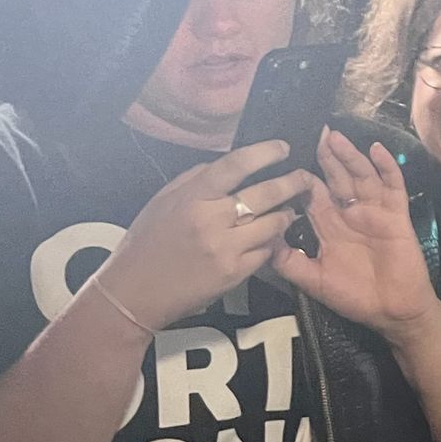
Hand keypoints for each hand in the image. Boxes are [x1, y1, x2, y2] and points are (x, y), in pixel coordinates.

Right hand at [94, 141, 310, 328]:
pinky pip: (267, 251)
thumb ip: (194, 180)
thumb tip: (227, 165)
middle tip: (305, 178)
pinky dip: (272, 243)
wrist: (134, 293)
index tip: (283, 148)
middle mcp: (212, 220)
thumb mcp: (162, 202)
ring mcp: (226, 248)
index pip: (236, 165)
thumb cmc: (146, 244)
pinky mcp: (235, 273)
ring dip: (286, 215)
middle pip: (266, 193)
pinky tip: (272, 238)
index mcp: (192, 197)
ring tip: (289, 210)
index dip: (265, 153)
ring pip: (274, 223)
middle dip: (293, 182)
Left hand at [273, 129, 440, 341]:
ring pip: (360, 175)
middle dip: (325, 156)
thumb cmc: (354, 296)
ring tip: (336, 137)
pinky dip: (386, 167)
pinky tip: (376, 150)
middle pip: (336, 177)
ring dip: (349, 156)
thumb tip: (261, 240)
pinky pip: (393, 186)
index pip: (312, 193)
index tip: (285, 157)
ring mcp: (374, 212)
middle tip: (314, 132)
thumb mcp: (313, 280)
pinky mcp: (396, 215)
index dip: (301, 176)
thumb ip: (289, 262)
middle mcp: (349, 213)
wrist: (392, 311)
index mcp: (328, 225)